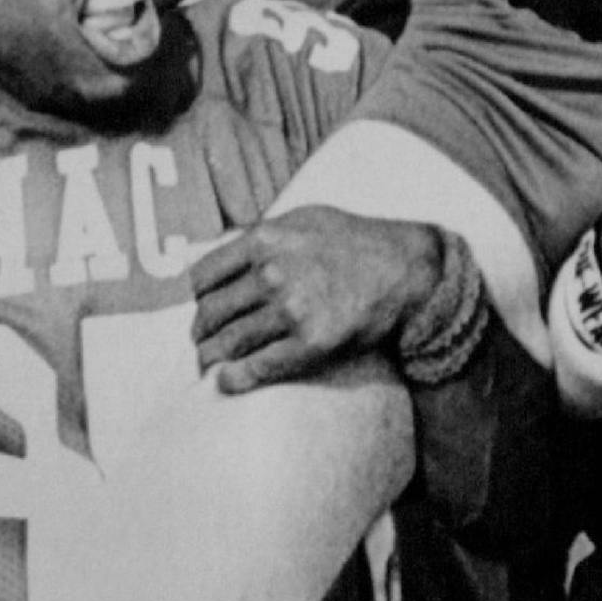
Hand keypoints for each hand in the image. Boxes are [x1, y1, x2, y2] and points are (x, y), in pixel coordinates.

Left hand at [190, 205, 441, 392]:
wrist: (405, 269)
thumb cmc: (353, 241)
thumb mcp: (303, 219)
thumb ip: (261, 235)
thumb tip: (221, 257)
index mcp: (266, 238)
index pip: (203, 276)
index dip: (196, 297)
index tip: (202, 307)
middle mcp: (273, 273)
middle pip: (209, 313)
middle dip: (199, 332)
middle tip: (200, 341)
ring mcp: (291, 309)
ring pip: (227, 344)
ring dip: (210, 359)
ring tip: (209, 364)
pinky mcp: (310, 343)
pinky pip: (256, 368)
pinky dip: (233, 379)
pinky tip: (227, 381)